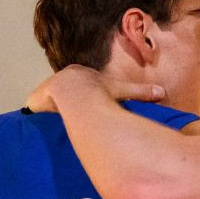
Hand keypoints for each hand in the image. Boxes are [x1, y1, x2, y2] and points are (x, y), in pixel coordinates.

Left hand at [25, 65, 165, 112]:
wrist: (76, 90)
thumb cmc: (100, 90)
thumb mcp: (123, 90)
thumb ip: (142, 92)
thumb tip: (164, 93)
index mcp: (81, 75)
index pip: (81, 85)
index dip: (82, 95)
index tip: (84, 105)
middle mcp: (63, 78)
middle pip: (61, 92)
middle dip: (63, 103)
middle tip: (67, 116)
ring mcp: (48, 88)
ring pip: (47, 100)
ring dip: (50, 109)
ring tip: (53, 122)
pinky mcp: (36, 99)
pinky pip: (35, 107)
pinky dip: (37, 114)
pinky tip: (39, 123)